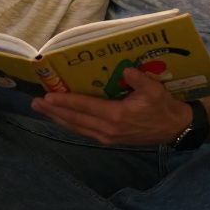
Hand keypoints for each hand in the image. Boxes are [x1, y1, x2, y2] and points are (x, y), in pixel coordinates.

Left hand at [30, 67, 191, 145]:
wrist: (174, 128)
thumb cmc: (163, 106)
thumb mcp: (154, 89)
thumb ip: (138, 79)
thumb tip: (126, 70)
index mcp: (116, 115)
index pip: (85, 106)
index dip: (65, 101)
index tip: (47, 95)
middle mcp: (108, 129)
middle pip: (74, 119)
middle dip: (54, 111)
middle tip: (35, 102)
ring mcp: (107, 137)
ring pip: (76, 128)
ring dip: (58, 118)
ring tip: (42, 109)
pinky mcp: (109, 140)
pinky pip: (84, 132)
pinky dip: (70, 125)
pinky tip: (61, 119)